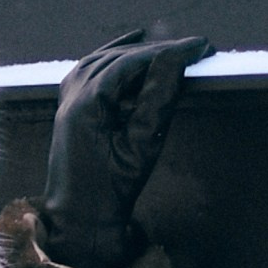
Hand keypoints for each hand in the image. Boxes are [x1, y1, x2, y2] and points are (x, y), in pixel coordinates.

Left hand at [40, 27, 210, 267]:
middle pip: (117, 58)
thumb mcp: (143, 147)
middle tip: (195, 49)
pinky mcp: (67, 109)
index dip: (168, 51)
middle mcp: (71, 97)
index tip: (201, 47)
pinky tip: (129, 48)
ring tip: (170, 47)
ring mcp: (65, 102)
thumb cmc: (112, 190)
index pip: (132, 63)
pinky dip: (110, 57)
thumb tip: (174, 60)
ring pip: (101, 60)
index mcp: (87, 105)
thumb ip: (157, 100)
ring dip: (135, 52)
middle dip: (157, 50)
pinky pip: (87, 70)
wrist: (79, 220)